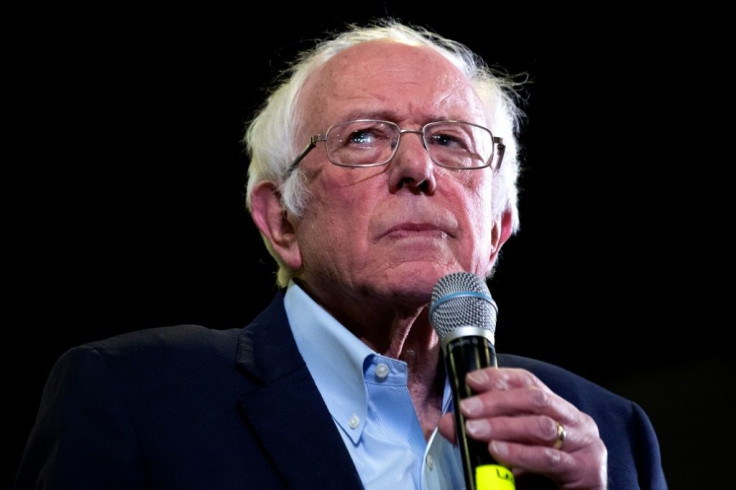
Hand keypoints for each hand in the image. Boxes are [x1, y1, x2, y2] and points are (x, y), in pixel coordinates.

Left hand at [437, 367, 607, 488]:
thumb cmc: (543, 478)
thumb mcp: (510, 451)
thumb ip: (482, 436)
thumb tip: (449, 422)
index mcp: (559, 409)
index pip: (529, 382)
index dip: (499, 377)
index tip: (471, 380)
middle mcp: (576, 420)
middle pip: (534, 399)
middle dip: (496, 401)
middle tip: (467, 408)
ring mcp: (584, 443)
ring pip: (541, 425)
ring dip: (503, 426)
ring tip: (475, 430)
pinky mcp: (586, 470)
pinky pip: (548, 457)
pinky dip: (520, 453)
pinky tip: (498, 451)